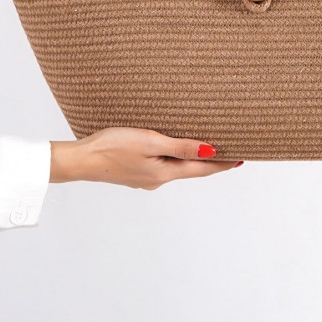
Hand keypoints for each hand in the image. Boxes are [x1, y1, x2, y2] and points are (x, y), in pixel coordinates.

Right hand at [49, 127, 242, 187]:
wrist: (80, 160)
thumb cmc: (112, 147)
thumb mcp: (150, 142)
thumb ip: (180, 147)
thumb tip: (210, 152)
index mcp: (164, 174)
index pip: (202, 169)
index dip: (223, 164)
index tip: (241, 159)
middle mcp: (157, 180)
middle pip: (191, 170)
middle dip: (210, 162)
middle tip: (229, 152)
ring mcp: (144, 178)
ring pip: (175, 168)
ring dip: (190, 159)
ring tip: (204, 148)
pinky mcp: (133, 172)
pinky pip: (161, 165)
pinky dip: (172, 157)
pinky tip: (170, 149)